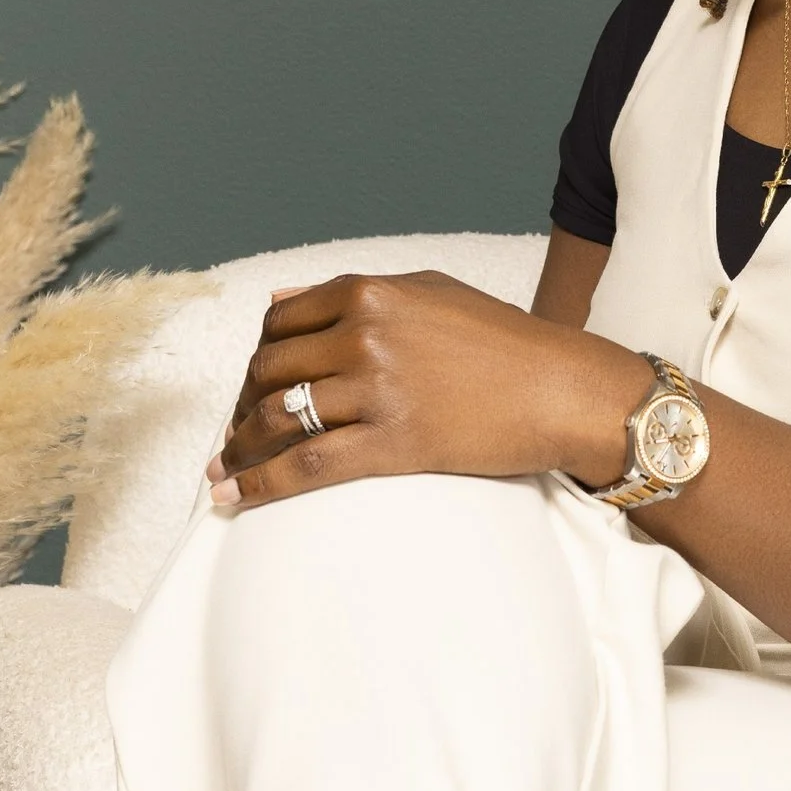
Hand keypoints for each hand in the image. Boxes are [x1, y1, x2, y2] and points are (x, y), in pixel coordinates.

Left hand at [209, 273, 649, 510]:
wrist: (564, 392)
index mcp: (371, 292)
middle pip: (270, 370)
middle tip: (239, 433)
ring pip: (279, 418)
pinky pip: (308, 465)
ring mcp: (378, 389)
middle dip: (243, 405)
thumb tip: (279, 300)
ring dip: (241, 448)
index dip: (257, 357)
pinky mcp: (394, 443)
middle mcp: (366, 335)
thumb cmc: (505, 343)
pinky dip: (259, 485)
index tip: (253, 385)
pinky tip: (232, 498)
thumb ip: (354, 293)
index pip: (279, 322)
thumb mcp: (429, 293)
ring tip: (226, 469)